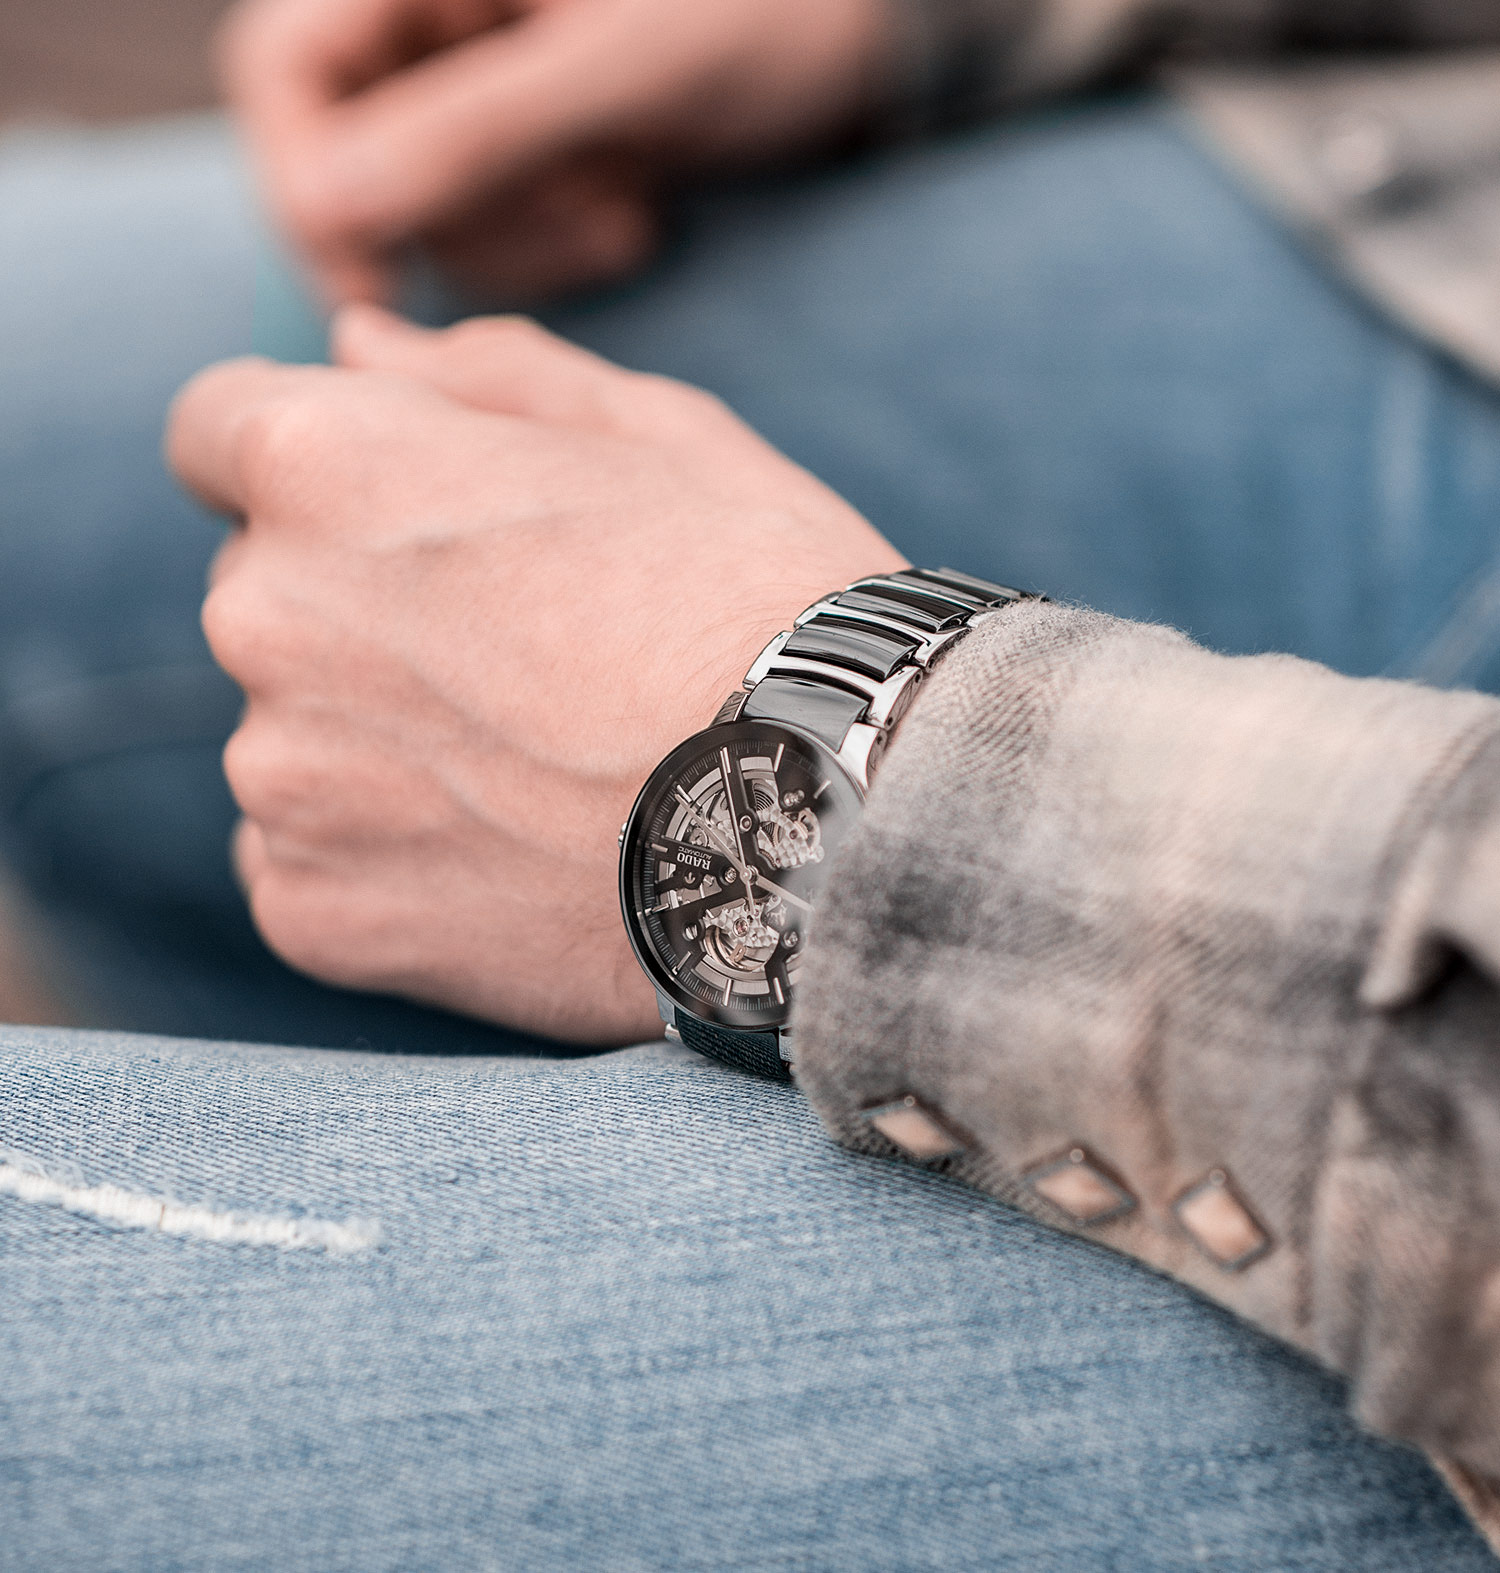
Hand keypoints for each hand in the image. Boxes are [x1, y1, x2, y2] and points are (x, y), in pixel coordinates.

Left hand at [167, 308, 906, 1043]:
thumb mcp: (661, 436)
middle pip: (263, 591)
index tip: (403, 514)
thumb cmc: (762, 607)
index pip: (217, 430)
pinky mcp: (316, 911)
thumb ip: (486, 374)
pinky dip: (387, 861)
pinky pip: (311, 864)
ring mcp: (282, 779)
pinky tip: (511, 860)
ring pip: (294, 737)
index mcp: (330, 466)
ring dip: (379, 742)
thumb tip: (356, 344)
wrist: (832, 826)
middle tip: (527, 660)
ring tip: (538, 774)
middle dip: (363, 606)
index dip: (316, 461)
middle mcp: (263, 616)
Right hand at [220, 0, 893, 305]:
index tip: (372, 291)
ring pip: (421, 214)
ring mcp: (468, 89)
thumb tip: (320, 210)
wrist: (843, 39)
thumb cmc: (750, 13)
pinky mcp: (518, 152)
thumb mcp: (617, 67)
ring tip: (620, 201)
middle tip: (570, 220)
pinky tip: (628, 207)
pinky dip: (551, 249)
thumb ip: (473, 127)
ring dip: (519, 244)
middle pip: (341, 156)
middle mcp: (425, 19)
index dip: (310, 185)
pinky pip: (487, 237)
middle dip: (450, 224)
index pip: (283, 71)